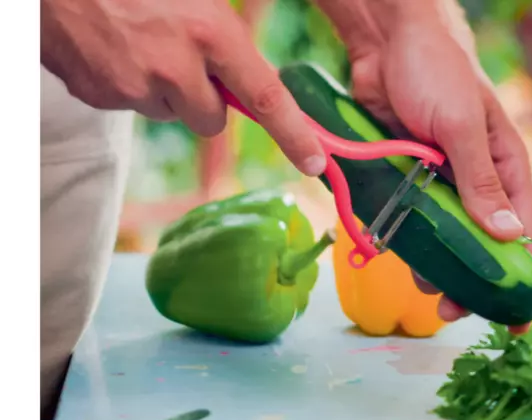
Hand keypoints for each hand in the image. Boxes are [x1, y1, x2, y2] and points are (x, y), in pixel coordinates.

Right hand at [40, 0, 325, 175]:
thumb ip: (225, 38)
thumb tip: (248, 81)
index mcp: (211, 32)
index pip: (267, 98)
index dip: (295, 136)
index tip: (316, 163)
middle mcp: (177, 65)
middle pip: (212, 121)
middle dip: (204, 101)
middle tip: (182, 62)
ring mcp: (136, 85)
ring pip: (171, 114)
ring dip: (166, 92)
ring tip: (142, 46)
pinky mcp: (103, 96)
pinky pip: (134, 108)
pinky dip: (132, 88)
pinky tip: (116, 52)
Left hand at [315, 0, 531, 333]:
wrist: (385, 46)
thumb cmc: (436, 71)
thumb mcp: (464, 125)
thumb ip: (481, 181)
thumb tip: (507, 236)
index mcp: (502, 167)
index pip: (522, 231)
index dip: (519, 274)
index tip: (514, 315)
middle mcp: (472, 180)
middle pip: (478, 243)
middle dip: (469, 277)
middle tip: (449, 308)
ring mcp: (437, 181)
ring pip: (441, 236)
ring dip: (435, 264)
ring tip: (424, 287)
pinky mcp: (404, 177)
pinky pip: (408, 218)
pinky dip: (406, 238)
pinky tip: (400, 255)